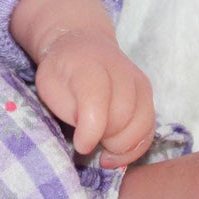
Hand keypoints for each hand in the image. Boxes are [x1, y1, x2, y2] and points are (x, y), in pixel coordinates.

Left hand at [34, 29, 155, 167]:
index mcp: (89, 65)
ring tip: (102, 149)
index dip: (90, 131)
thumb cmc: (61, 72)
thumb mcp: (49, 86)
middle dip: (104, 138)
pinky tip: (115, 152)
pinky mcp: (149, 95)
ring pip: (141, 126)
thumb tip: (87, 135)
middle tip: (88, 141)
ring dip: (121, 146)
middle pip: (122, 117)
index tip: (80, 146)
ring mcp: (138, 82)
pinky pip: (150, 129)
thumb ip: (66, 107)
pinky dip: (134, 148)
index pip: (96, 101)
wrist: (80, 46)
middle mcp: (120, 71)